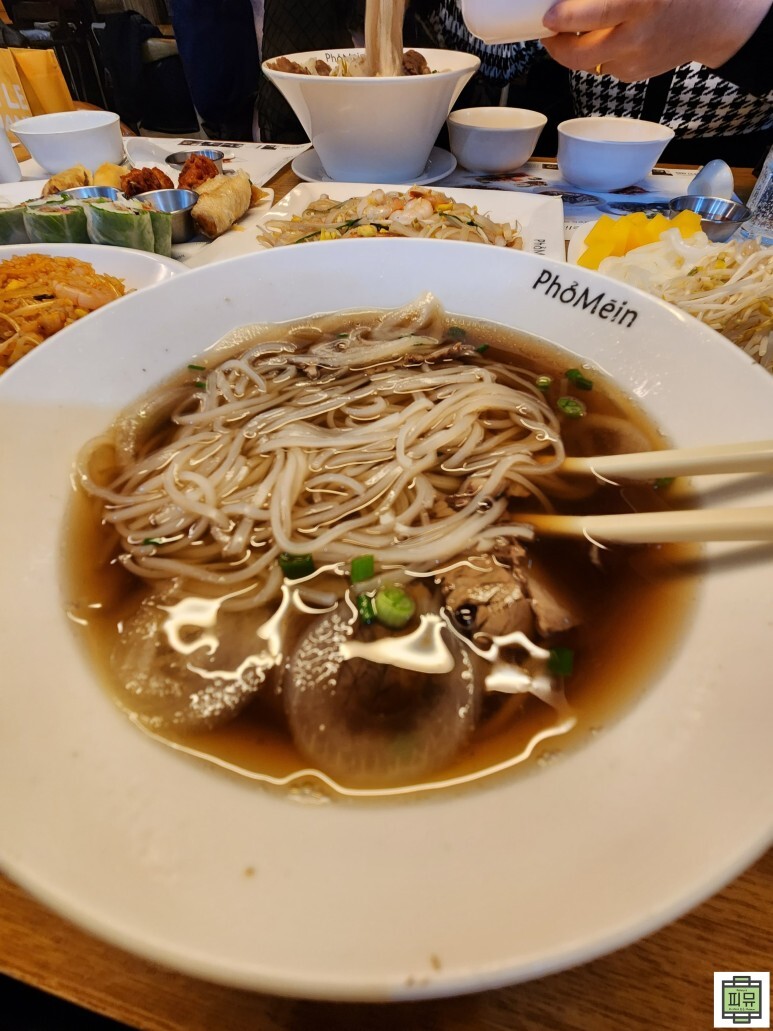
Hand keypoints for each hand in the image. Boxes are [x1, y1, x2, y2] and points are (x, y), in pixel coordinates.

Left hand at [541, 0, 771, 81]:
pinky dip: (599, 51)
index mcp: (641, 5)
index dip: (565, 19)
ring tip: (573, 28)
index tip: (548, 16)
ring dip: (575, 47)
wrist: (717, 21)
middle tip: (547, 29)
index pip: (593, 16)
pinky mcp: (635, 74)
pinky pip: (605, 64)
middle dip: (555, 45)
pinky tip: (607, 33)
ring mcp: (634, 62)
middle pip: (579, 56)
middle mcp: (635, 38)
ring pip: (588, 62)